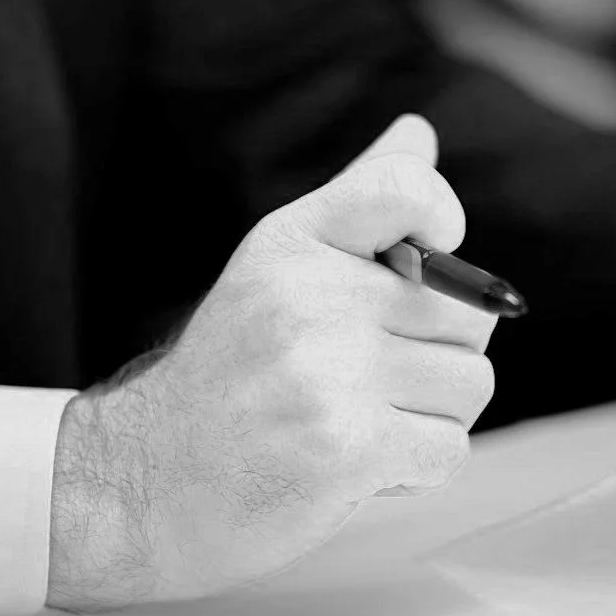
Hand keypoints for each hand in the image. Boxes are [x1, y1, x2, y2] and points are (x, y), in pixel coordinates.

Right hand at [48, 114, 496, 608]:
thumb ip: (358, 201)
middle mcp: (308, 297)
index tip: (429, 254)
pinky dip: (417, 469)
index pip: (407, 191)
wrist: (145, 484)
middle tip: (367, 379)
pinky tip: (356, 465)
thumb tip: (419, 130)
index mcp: (292, 241)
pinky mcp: (345, 449)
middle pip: (468, 313)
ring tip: (358, 421)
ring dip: (431, 418)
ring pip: (470, 385)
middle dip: (439, 355)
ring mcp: (326, 374)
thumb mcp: (278, 267)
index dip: (443, 221)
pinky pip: (449, 449)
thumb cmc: (233, 374)